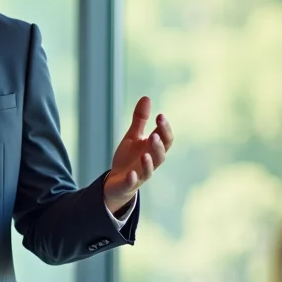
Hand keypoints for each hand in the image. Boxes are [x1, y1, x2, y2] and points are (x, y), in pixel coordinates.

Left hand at [103, 96, 172, 214]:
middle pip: (161, 154)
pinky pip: (132, 183)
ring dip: (148, 162)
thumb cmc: (129, 158)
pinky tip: (130, 173)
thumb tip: (147, 97)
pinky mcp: (129, 184)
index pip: (165, 139)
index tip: (160, 116)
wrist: (117, 181)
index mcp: (152, 149)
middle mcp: (150, 162)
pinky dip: (133, 178)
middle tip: (155, 134)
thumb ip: (140, 119)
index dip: (164, 128)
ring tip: (145, 154)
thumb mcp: (133, 136)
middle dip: (159, 145)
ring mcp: (140, 174)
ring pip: (149, 170)